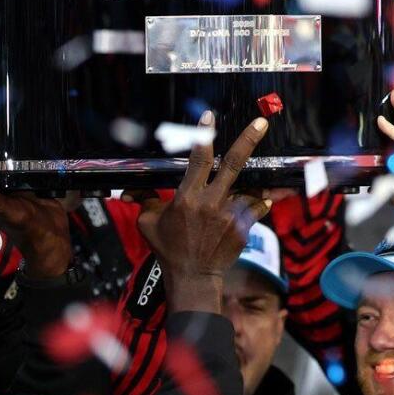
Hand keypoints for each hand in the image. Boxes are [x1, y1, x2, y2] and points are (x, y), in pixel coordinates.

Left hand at [0, 116, 71, 278]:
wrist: (54, 243)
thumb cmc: (32, 234)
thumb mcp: (15, 216)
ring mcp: (11, 186)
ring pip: (4, 159)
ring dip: (4, 142)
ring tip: (7, 119)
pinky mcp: (27, 185)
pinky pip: (21, 164)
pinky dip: (23, 151)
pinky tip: (29, 137)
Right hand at [125, 112, 271, 313]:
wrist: (193, 277)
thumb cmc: (168, 249)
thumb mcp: (149, 223)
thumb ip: (144, 200)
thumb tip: (127, 189)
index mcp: (188, 197)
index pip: (198, 158)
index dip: (203, 135)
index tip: (208, 117)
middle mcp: (213, 202)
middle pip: (234, 163)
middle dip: (248, 140)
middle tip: (261, 122)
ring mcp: (231, 215)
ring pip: (249, 187)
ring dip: (254, 181)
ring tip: (266, 174)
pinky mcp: (244, 228)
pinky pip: (257, 208)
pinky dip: (259, 202)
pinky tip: (261, 198)